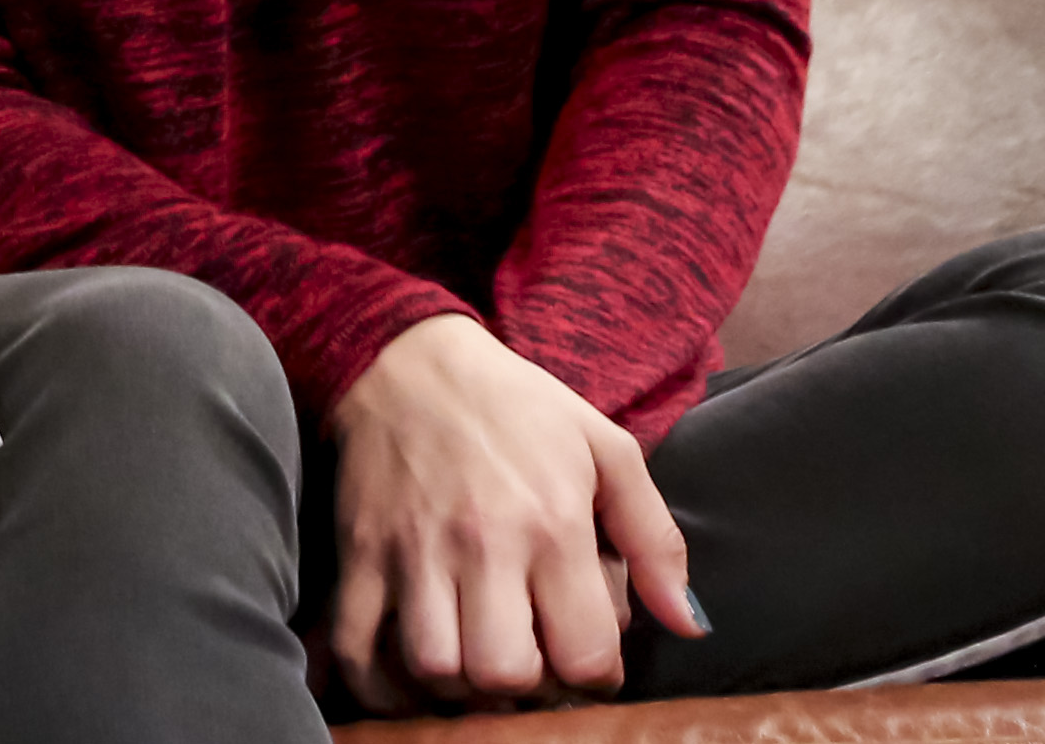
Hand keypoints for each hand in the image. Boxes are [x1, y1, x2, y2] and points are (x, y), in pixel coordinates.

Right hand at [322, 314, 698, 714]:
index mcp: (552, 523)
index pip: (583, 654)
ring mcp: (412, 551)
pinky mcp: (359, 552)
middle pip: (506, 675)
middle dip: (527, 689)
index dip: (594, 678)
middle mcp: (482, 544)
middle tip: (530, 662)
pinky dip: (381, 685)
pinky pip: (355, 648)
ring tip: (476, 663)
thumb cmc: (516, 406)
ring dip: (461, 688)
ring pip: (435, 670)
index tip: (585, 661)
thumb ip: (655, 539)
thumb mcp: (606, 449)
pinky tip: (410, 679)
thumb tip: (689, 621)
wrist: (406, 355)